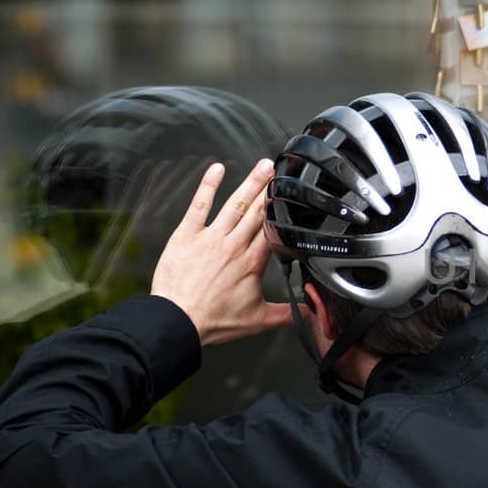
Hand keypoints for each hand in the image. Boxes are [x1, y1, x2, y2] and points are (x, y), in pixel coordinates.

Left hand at [151, 160, 286, 346]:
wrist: (177, 321)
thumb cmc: (213, 321)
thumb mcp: (257, 320)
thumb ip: (286, 313)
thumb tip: (310, 312)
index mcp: (252, 263)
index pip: (273, 231)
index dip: (284, 212)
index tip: (293, 197)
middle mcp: (234, 246)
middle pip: (257, 212)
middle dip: (270, 189)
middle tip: (281, 171)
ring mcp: (211, 238)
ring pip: (235, 205)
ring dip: (250, 184)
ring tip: (263, 167)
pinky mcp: (187, 235)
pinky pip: (200, 206)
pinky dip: (208, 186)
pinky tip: (217, 169)